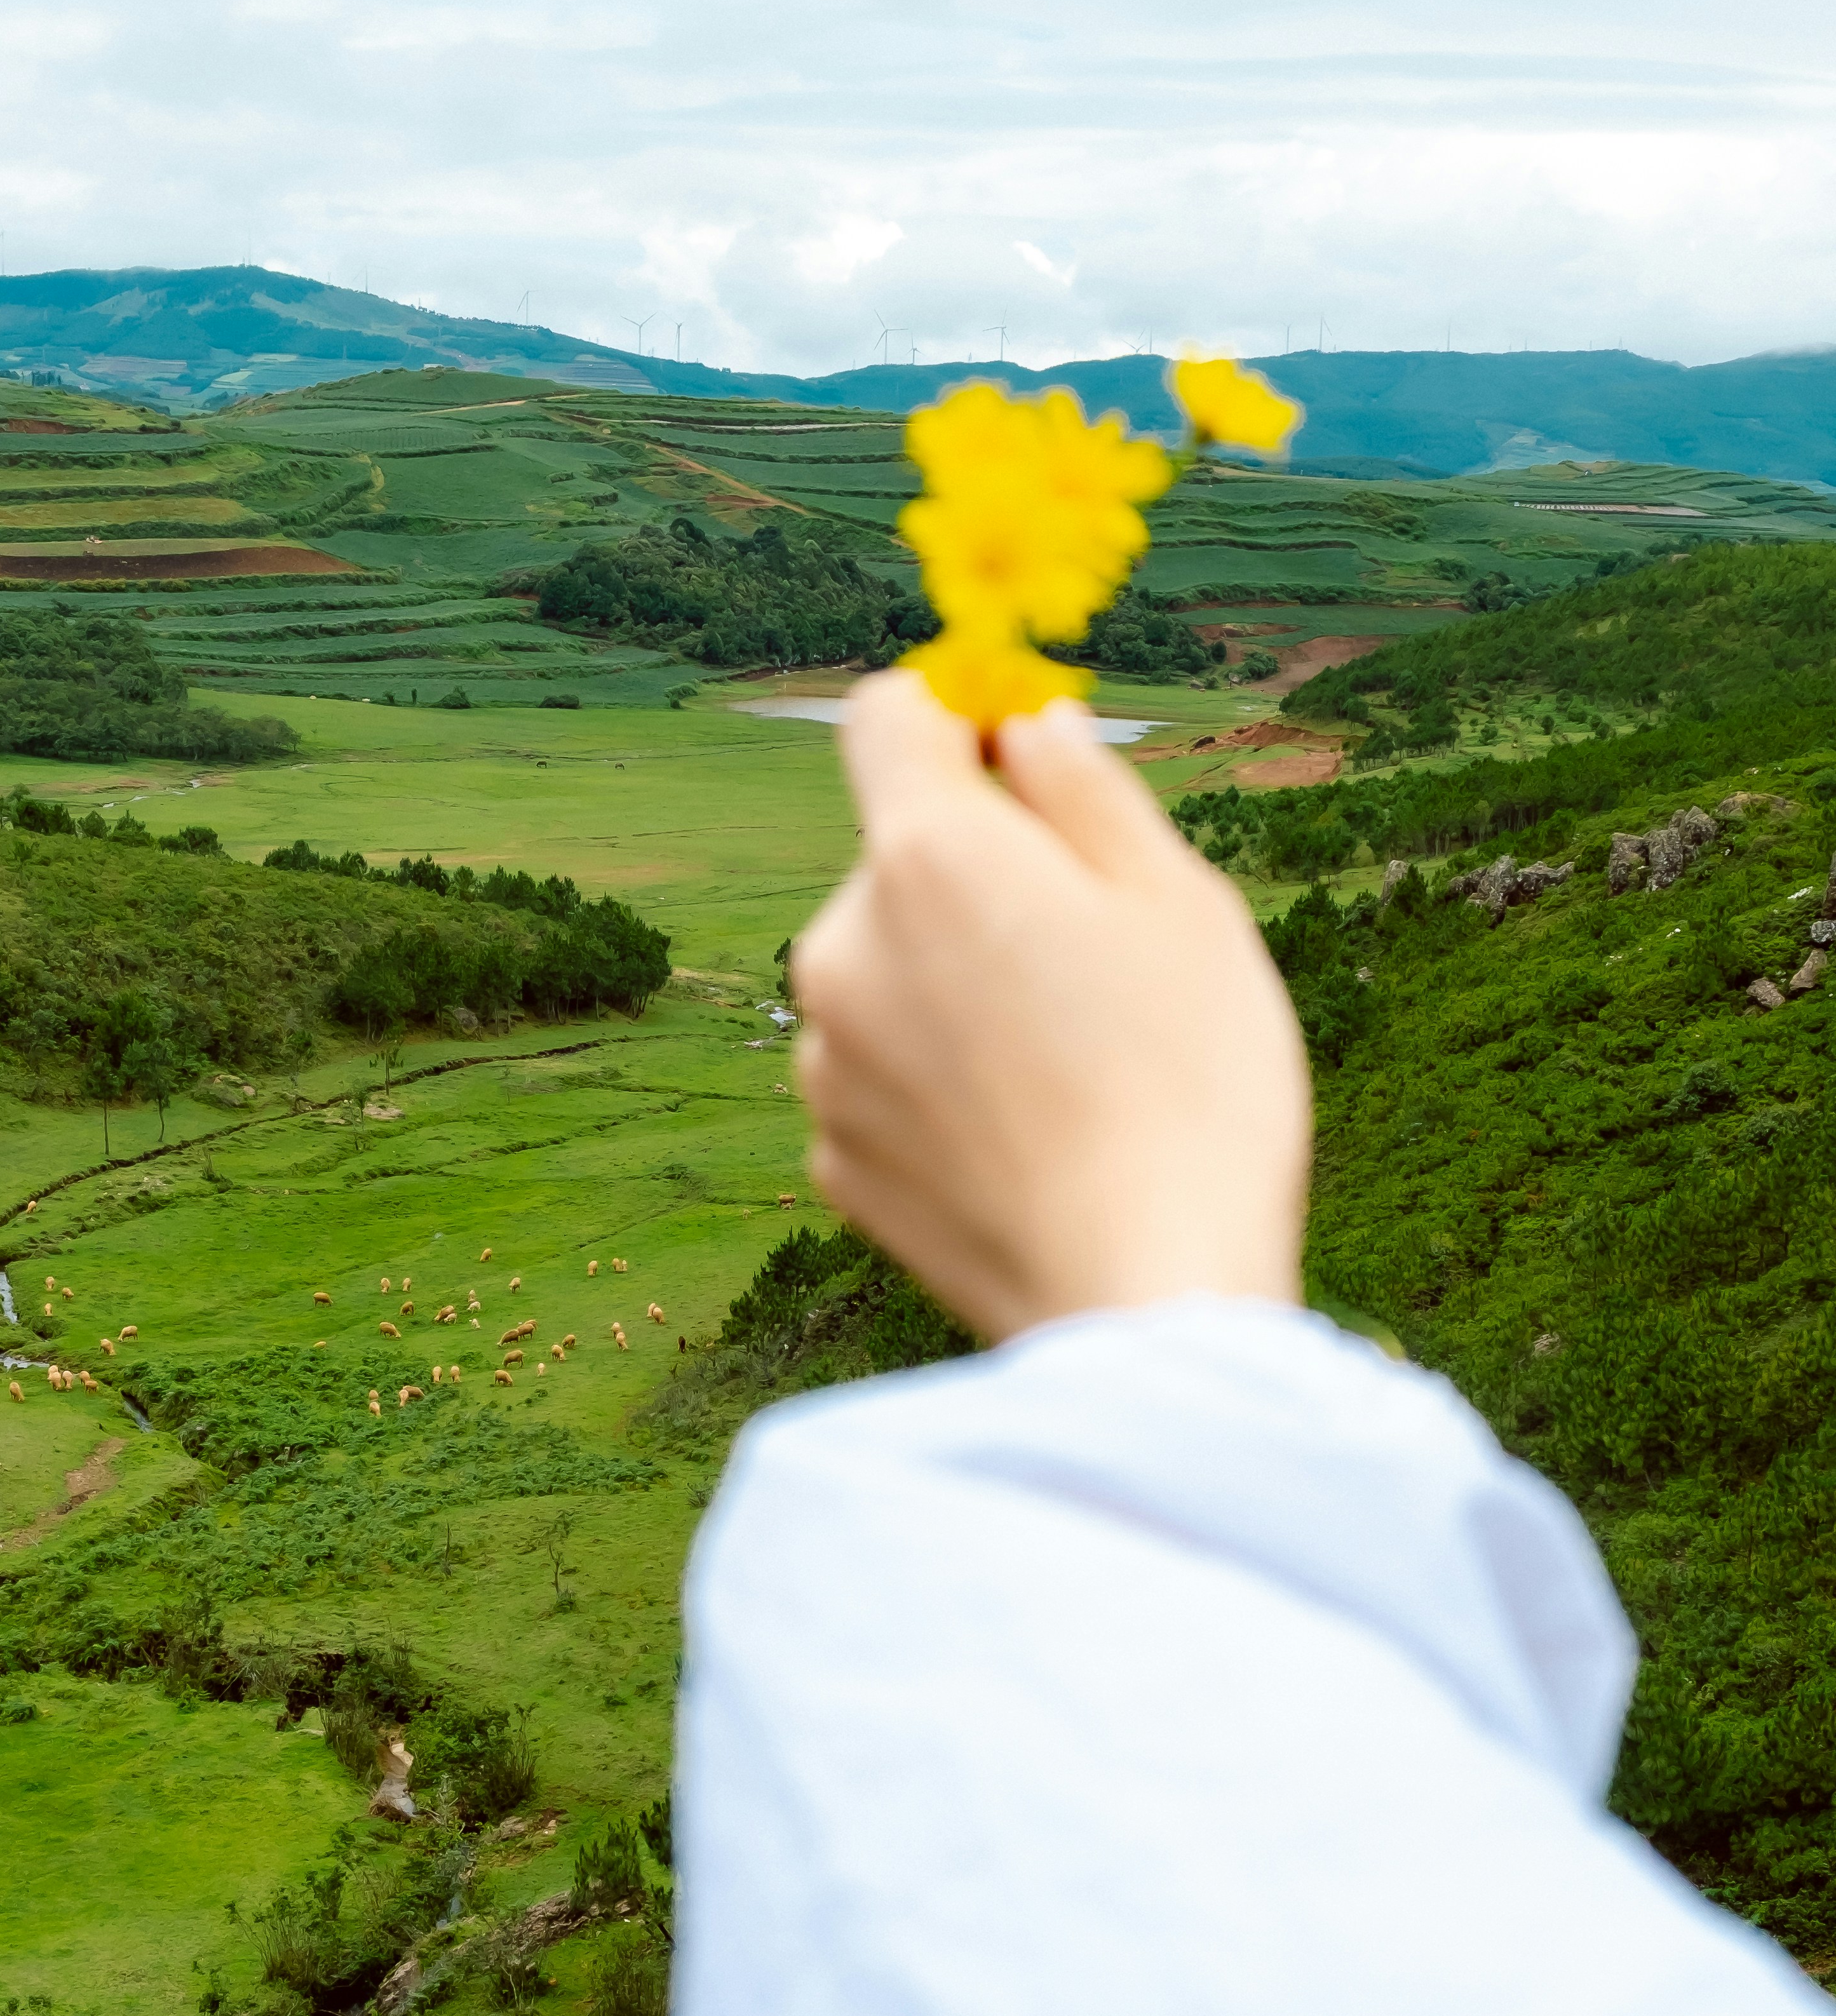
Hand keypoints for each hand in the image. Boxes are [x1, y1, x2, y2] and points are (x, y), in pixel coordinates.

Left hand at [791, 672, 1309, 1340]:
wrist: (1145, 1299)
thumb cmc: (1189, 1083)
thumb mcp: (1177, 897)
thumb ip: (1085, 787)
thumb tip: (1028, 728)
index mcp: (926, 857)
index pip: (888, 716)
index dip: (959, 717)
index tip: (1025, 761)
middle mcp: (841, 947)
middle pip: (899, 858)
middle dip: (980, 875)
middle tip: (1096, 956)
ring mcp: (827, 1062)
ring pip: (890, 972)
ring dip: (957, 983)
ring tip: (1072, 1063)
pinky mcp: (835, 1159)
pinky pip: (887, 1076)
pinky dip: (943, 1083)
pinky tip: (1032, 1134)